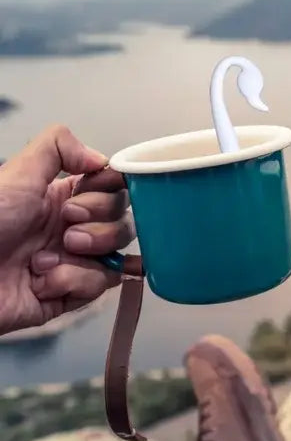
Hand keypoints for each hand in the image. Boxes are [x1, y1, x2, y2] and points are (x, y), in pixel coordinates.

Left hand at [0, 125, 134, 333]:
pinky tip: (41, 280)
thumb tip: (103, 159)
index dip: (108, 194)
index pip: (115, 190)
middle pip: (124, 223)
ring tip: (46, 258)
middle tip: (65, 228)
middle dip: (99, 226)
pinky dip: (72, 281)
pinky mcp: (72, 293)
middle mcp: (75, 228)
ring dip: (87, 254)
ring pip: (117, 255)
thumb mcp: (17, 172)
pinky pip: (100, 284)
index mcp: (64, 198)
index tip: (79, 197)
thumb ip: (58, 147)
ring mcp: (76, 262)